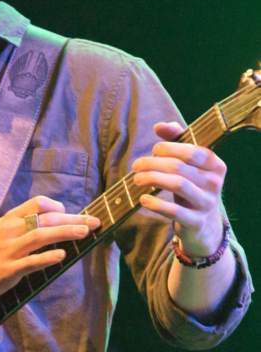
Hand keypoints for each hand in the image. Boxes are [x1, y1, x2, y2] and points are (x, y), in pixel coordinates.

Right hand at [0, 195, 100, 299]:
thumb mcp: (5, 229)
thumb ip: (26, 223)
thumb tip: (57, 218)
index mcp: (11, 218)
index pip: (38, 203)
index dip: (57, 207)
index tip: (70, 215)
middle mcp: (11, 230)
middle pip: (45, 219)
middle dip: (72, 220)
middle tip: (94, 222)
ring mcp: (10, 249)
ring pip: (40, 236)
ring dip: (64, 233)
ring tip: (84, 233)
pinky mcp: (8, 269)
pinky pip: (30, 262)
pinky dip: (47, 258)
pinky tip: (62, 257)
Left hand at [132, 121, 226, 256]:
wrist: (204, 225)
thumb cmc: (192, 185)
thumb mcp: (189, 163)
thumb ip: (176, 139)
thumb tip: (159, 126)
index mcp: (215, 164)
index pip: (191, 151)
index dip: (168, 148)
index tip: (153, 151)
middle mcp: (215, 183)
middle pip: (178, 167)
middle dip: (152, 164)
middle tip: (136, 166)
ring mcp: (207, 203)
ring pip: (177, 185)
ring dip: (152, 179)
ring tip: (136, 179)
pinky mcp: (196, 222)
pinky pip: (175, 211)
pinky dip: (156, 204)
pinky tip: (143, 199)